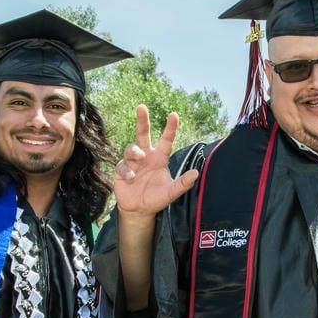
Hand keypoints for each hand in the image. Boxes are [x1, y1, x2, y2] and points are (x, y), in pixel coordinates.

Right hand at [114, 105, 198, 219]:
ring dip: (134, 152)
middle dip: (142, 120)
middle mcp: (146, 156)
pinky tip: (131, 177)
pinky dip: (127, 170)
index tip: (174, 114)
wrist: (139, 210)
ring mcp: (132, 162)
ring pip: (131, 148)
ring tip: (139, 158)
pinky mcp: (121, 170)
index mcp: (159, 158)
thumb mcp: (171, 192)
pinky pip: (122, 165)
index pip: (166, 140)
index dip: (170, 128)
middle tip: (142, 106)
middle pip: (143, 134)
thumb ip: (183, 183)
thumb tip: (196, 173)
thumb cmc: (156, 198)